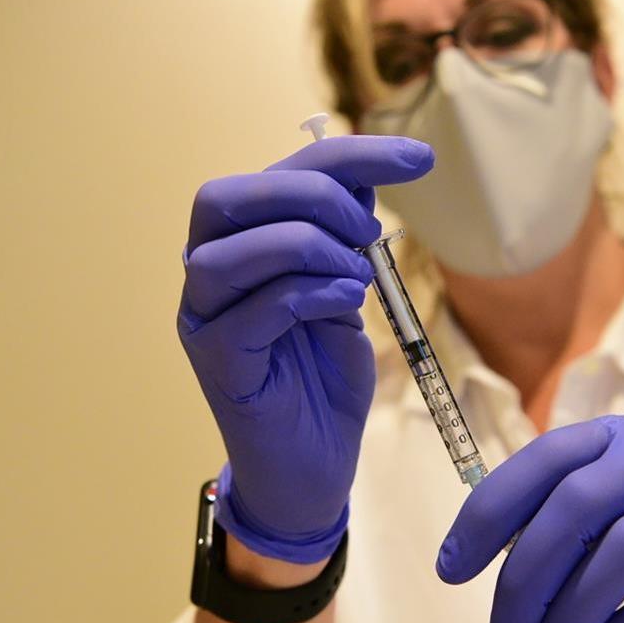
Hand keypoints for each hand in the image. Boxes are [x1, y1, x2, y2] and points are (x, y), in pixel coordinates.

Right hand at [178, 135, 433, 562]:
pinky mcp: (216, 363)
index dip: (349, 154)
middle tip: (369, 229)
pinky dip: (308, 292)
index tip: (420, 159)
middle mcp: (208, 274)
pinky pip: (254, 308)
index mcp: (241, 245)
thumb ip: (342, 241)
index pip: (280, 174)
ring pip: (231, 249)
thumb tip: (363, 182)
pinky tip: (345, 302)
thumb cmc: (324, 381)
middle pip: (229, 196)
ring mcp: (204, 318)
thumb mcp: (344, 293)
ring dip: (308, 246)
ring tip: (356, 274)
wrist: (313, 468)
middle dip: (311, 194)